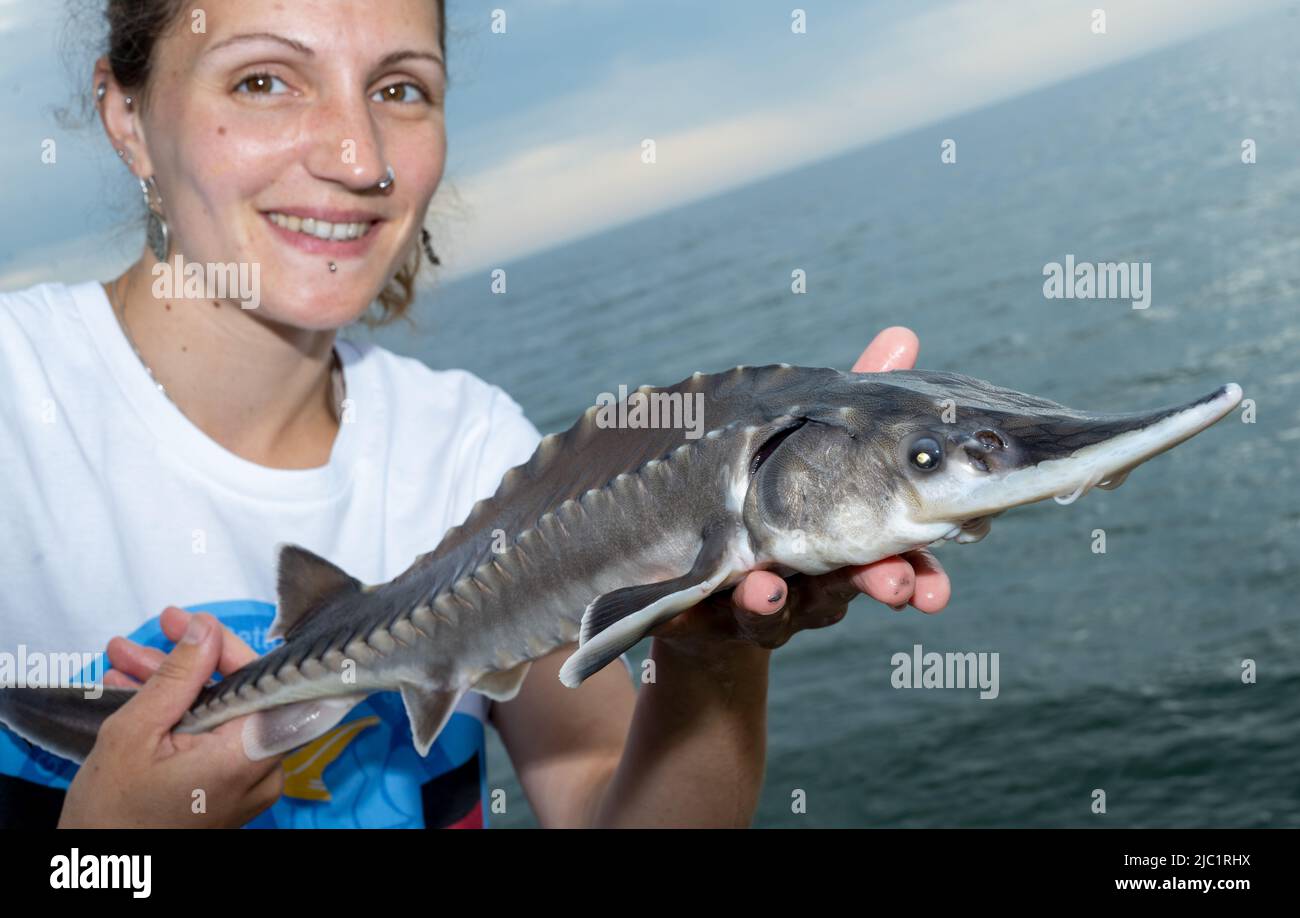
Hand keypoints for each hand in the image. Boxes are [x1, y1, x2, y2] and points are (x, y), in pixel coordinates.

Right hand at [59, 607, 284, 827]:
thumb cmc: (112, 816)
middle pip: (237, 695)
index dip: (229, 647)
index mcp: (248, 756)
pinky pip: (212, 737)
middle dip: (188, 663)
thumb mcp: (135, 733)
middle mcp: (262, 770)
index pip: (262, 682)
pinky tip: (138, 690)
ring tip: (125, 660)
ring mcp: (248, 783)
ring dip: (174, 685)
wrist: (99, 876)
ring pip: (218, 714)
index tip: (196, 624)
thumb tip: (205, 630)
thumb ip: (178, 677)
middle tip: (153, 631)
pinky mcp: (230, 789)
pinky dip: (179, 714)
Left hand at [652, 327, 950, 652]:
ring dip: (779, 601)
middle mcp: (816, 581)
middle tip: (896, 587)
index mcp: (852, 544)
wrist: (707, 581)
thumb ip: (861, 397)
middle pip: (852, 589)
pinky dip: (714, 610)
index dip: (924, 572)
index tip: (940, 586)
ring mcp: (765, 601)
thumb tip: (903, 335)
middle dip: (878, 587)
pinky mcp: (710, 614)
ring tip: (769, 588)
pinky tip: (721, 598)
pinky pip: (709, 617)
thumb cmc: (781, 501)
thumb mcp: (820, 444)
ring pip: (781, 610)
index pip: (900, 559)